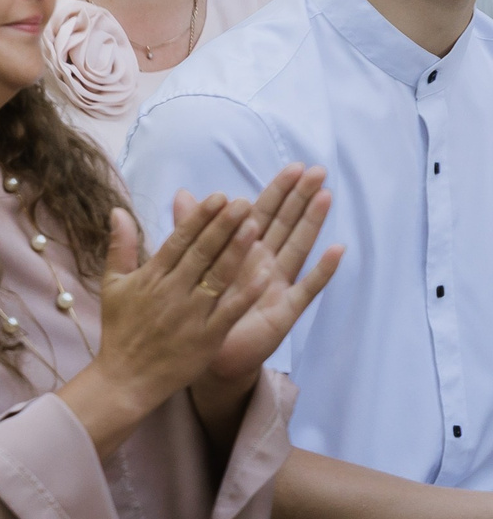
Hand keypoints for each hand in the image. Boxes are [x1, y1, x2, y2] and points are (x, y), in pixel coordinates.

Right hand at [63, 195, 272, 454]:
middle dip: (223, 225)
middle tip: (243, 201)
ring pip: (217, 276)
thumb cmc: (120, 330)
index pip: (179, 240)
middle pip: (202, 252)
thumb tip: (119, 211)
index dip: (200, 217)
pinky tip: (265, 273)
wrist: (126, 378)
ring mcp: (190, 315)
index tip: (219, 197)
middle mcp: (171, 291)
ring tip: (256, 225)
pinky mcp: (206, 337)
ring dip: (237, 250)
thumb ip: (120, 246)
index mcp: (150, 277)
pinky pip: (230, 311)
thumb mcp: (113, 284)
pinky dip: (246, 293)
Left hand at [196, 163, 343, 388]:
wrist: (204, 353)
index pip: (263, 213)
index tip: (293, 166)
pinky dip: (322, 270)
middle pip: (286, 224)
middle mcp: (265, 263)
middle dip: (301, 197)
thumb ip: (190, 229)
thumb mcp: (193, 265)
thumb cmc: (201, 307)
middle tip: (318, 170)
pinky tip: (336, 249)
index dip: (278, 191)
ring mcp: (278, 284)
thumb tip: (182, 192)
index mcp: (242, 250)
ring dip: (312, 222)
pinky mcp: (285, 309)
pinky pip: (306, 287)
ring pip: (298, 247)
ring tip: (325, 196)